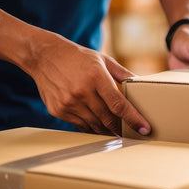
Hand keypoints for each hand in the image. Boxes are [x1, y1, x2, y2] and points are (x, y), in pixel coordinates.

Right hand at [28, 33, 150, 135]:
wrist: (44, 56)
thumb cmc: (77, 57)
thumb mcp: (103, 60)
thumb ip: (123, 74)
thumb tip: (141, 83)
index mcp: (96, 77)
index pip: (119, 105)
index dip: (133, 119)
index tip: (144, 129)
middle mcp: (82, 91)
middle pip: (108, 119)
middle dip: (122, 129)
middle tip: (132, 132)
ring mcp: (68, 102)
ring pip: (95, 125)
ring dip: (108, 130)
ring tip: (117, 130)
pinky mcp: (58, 110)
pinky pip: (80, 125)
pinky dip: (92, 127)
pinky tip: (98, 124)